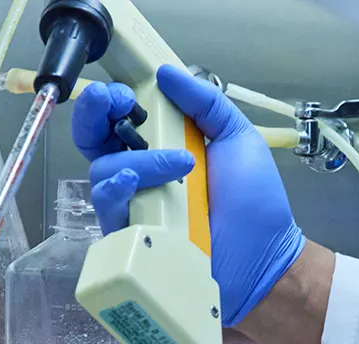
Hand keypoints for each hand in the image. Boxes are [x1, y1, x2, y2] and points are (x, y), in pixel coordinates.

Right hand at [71, 65, 305, 326]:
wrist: (265, 256)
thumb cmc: (253, 201)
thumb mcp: (236, 137)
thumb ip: (206, 102)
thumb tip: (167, 71)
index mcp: (161, 147)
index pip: (119, 117)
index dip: (112, 100)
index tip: (124, 91)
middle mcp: (140, 174)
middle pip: (93, 139)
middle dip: (96, 115)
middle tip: (115, 105)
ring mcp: (134, 207)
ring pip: (103, 172)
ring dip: (138, 160)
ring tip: (180, 167)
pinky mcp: (132, 238)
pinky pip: (108, 209)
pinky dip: (117, 191)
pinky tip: (135, 184)